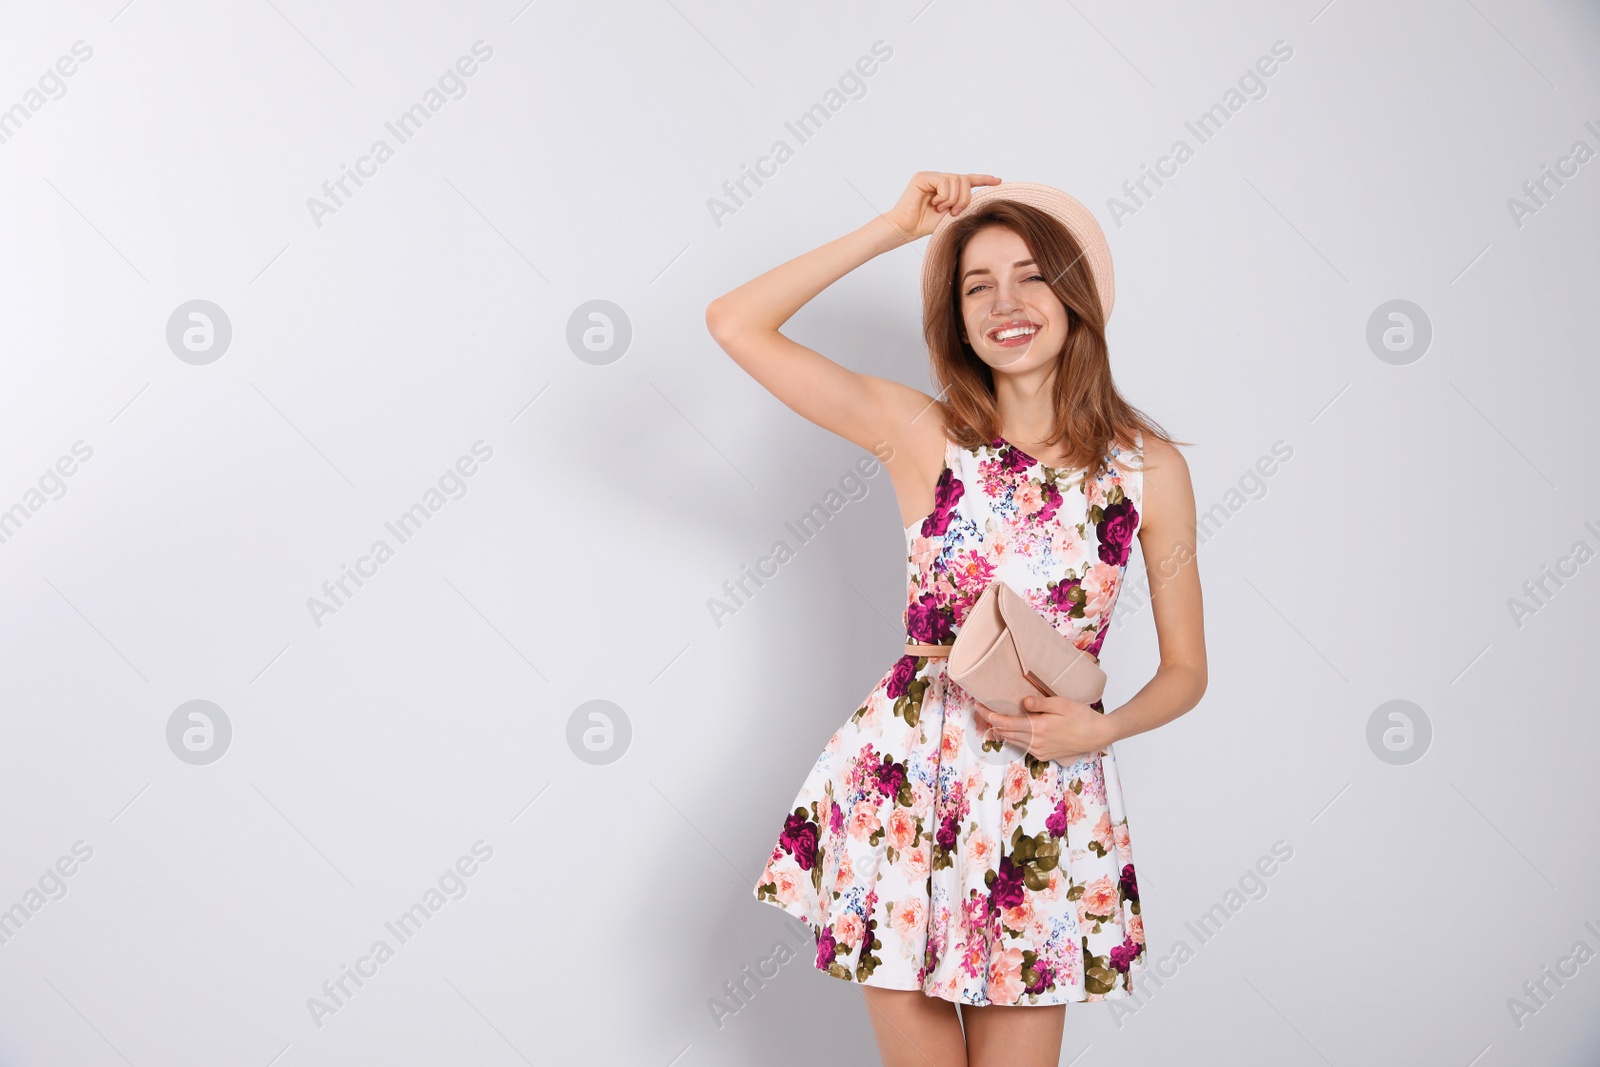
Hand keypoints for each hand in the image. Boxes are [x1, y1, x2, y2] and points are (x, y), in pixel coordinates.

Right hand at [881, 171, 1002, 243]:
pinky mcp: (923, 177)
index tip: (998, 181)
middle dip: (964, 198)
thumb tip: (980, 198)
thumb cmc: (926, 225)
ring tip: (941, 209)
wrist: (907, 229)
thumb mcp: (951, 216)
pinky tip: (933, 203)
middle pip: (964, 180)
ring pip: (956, 180)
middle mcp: (940, 179)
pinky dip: (943, 196)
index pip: (969, 179)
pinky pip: (944, 182)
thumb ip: (963, 205)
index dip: (984, 179)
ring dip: (952, 199)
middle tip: (954, 212)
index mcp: (948, 188)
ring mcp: (932, 176)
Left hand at [975, 693, 1114, 763]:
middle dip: (991, 721)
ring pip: (1012, 741)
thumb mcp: (1062, 704)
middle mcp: (1036, 742)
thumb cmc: (1082, 716)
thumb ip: (1040, 703)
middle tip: (982, 709)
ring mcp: (1039, 751)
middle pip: (1005, 733)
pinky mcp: (1044, 755)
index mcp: (1038, 728)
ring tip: (994, 717)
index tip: (978, 706)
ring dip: (1002, 730)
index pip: (1005, 723)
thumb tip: (1022, 702)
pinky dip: (1014, 737)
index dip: (989, 715)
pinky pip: (1023, 746)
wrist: (1098, 735)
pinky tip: (1014, 728)